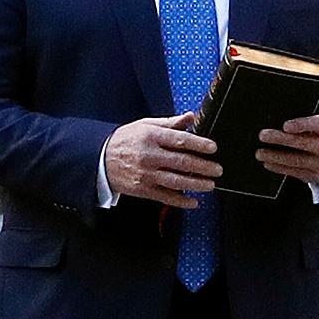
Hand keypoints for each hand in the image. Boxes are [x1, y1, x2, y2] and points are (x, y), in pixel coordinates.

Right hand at [104, 114, 221, 210]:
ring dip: (196, 184)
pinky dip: (181, 201)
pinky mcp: (143, 189)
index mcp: (151, 137)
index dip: (199, 144)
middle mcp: (149, 156)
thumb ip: (170, 123)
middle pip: (181, 162)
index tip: (213, 148)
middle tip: (218, 169)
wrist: (100, 158)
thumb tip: (190, 117)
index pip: (179, 140)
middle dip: (203, 167)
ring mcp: (146, 174)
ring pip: (176, 181)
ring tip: (211, 185)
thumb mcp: (146, 125)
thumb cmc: (126, 140)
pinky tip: (193, 202)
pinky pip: (165, 197)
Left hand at [263, 113, 318, 195]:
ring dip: (275, 156)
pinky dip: (279, 168)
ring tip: (260, 153)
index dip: (302, 125)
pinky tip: (268, 163)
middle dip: (280, 139)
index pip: (318, 124)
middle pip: (303, 143)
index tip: (285, 125)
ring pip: (296, 160)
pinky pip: (294, 172)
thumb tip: (279, 125)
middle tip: (263, 135)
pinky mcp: (314, 176)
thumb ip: (305, 124)